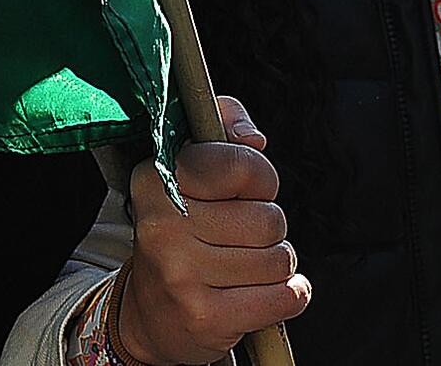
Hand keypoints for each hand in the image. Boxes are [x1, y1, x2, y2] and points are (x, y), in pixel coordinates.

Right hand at [117, 97, 310, 364]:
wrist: (151, 314)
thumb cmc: (184, 228)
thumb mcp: (191, 166)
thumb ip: (224, 124)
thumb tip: (254, 139)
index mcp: (155, 180)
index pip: (241, 165)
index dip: (260, 179)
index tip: (245, 192)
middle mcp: (161, 225)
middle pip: (269, 219)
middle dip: (267, 229)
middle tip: (238, 239)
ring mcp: (180, 274)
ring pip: (280, 259)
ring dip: (275, 265)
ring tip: (243, 267)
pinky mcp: (205, 317)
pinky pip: (285, 297)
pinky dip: (289, 295)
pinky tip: (262, 294)